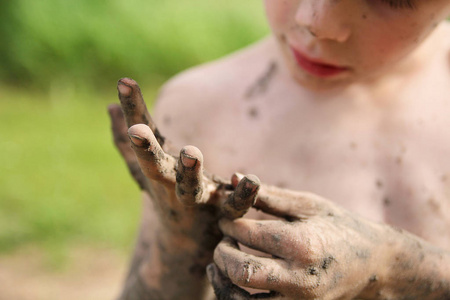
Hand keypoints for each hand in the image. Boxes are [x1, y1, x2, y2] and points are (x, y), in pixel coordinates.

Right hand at [108, 77, 259, 247]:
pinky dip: (243, 195)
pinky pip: (234, 206)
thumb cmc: (166, 199)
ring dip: (189, 173)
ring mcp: (197, 202)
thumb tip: (109, 106)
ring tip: (189, 153)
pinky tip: (250, 178)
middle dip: (146, 150)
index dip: (133, 110)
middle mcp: (171, 186)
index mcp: (155, 170)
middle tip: (137, 130)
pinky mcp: (224, 215)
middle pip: (155, 167)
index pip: (141, 138)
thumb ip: (127, 141)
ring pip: (191, 188)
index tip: (124, 81)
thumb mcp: (144, 171)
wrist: (188, 247)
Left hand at [208, 183, 390, 298]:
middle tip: (222, 240)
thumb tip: (233, 178)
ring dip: (223, 280)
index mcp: (302, 244)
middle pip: (241, 271)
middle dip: (222, 253)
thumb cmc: (340, 227)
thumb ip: (269, 196)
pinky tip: (231, 281)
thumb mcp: (308, 205)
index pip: (248, 235)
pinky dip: (235, 297)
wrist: (375, 266)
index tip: (226, 217)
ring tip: (220, 262)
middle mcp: (299, 279)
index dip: (229, 224)